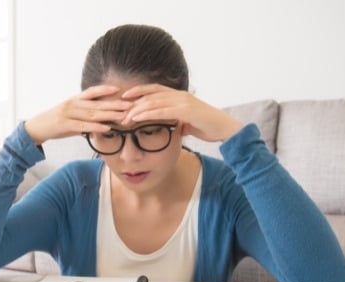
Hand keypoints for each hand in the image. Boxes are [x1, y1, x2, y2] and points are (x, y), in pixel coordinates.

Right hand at [24, 85, 132, 144]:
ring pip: (93, 113)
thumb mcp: (71, 115)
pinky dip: (96, 126)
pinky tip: (107, 128)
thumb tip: (101, 121)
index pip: (92, 92)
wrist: (37, 128)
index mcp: (75, 100)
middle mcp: (73, 104)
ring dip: (109, 115)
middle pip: (97, 103)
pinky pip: (84, 125)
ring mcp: (69, 114)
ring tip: (123, 116)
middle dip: (114, 104)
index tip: (119, 89)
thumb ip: (85, 116)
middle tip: (129, 105)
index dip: (105, 89)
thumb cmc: (56, 123)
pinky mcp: (65, 125)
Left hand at [121, 84, 242, 142]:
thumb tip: (168, 127)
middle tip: (118, 109)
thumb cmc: (207, 126)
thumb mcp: (187, 123)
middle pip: (151, 94)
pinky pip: (163, 111)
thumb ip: (176, 122)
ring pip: (154, 102)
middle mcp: (180, 96)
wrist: (226, 129)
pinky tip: (137, 119)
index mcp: (179, 96)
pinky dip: (148, 114)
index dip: (138, 91)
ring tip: (124, 116)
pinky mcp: (186, 111)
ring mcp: (183, 102)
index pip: (154, 90)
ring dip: (137, 109)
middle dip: (133, 101)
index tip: (123, 97)